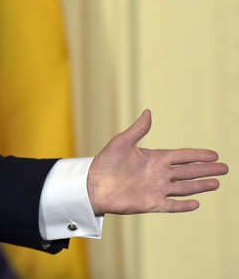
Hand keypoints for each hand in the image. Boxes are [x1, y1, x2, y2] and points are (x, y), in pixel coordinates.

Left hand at [87, 110, 227, 215]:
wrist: (92, 185)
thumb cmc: (105, 162)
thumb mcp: (121, 142)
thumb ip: (138, 130)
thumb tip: (148, 112)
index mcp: (154, 158)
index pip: (181, 156)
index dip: (198, 155)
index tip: (214, 154)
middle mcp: (158, 174)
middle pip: (188, 172)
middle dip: (206, 170)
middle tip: (225, 168)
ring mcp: (156, 189)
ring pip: (183, 188)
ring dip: (200, 186)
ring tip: (216, 183)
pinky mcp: (150, 203)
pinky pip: (171, 205)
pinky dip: (183, 205)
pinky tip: (196, 203)